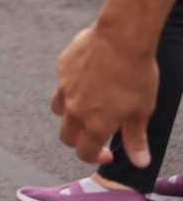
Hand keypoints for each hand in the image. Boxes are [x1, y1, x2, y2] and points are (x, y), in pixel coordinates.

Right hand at [52, 24, 158, 167]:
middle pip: (66, 135)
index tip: (107, 153)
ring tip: (86, 107)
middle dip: (78, 140)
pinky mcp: (62, 68)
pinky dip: (72, 87)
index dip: (96, 157)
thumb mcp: (142, 110)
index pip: (85, 152)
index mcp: (95, 124)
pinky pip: (62, 83)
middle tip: (93, 134)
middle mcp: (75, 109)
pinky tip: (89, 78)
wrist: (121, 38)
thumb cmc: (136, 74)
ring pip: (58, 109)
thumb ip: (136, 138)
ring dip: (69, 114)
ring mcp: (65, 87)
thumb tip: (140, 162)